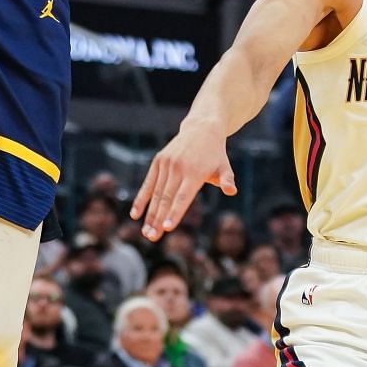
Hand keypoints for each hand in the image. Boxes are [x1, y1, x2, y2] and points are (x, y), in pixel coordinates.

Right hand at [132, 120, 235, 240]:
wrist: (201, 129)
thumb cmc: (215, 154)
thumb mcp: (224, 166)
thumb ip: (227, 180)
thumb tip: (232, 191)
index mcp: (195, 172)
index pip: (182, 197)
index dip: (175, 213)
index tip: (167, 228)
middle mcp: (178, 168)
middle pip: (166, 198)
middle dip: (157, 219)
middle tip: (151, 237)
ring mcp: (166, 164)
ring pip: (156, 194)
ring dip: (149, 214)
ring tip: (145, 233)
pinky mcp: (158, 161)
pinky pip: (148, 183)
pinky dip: (141, 199)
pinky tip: (135, 214)